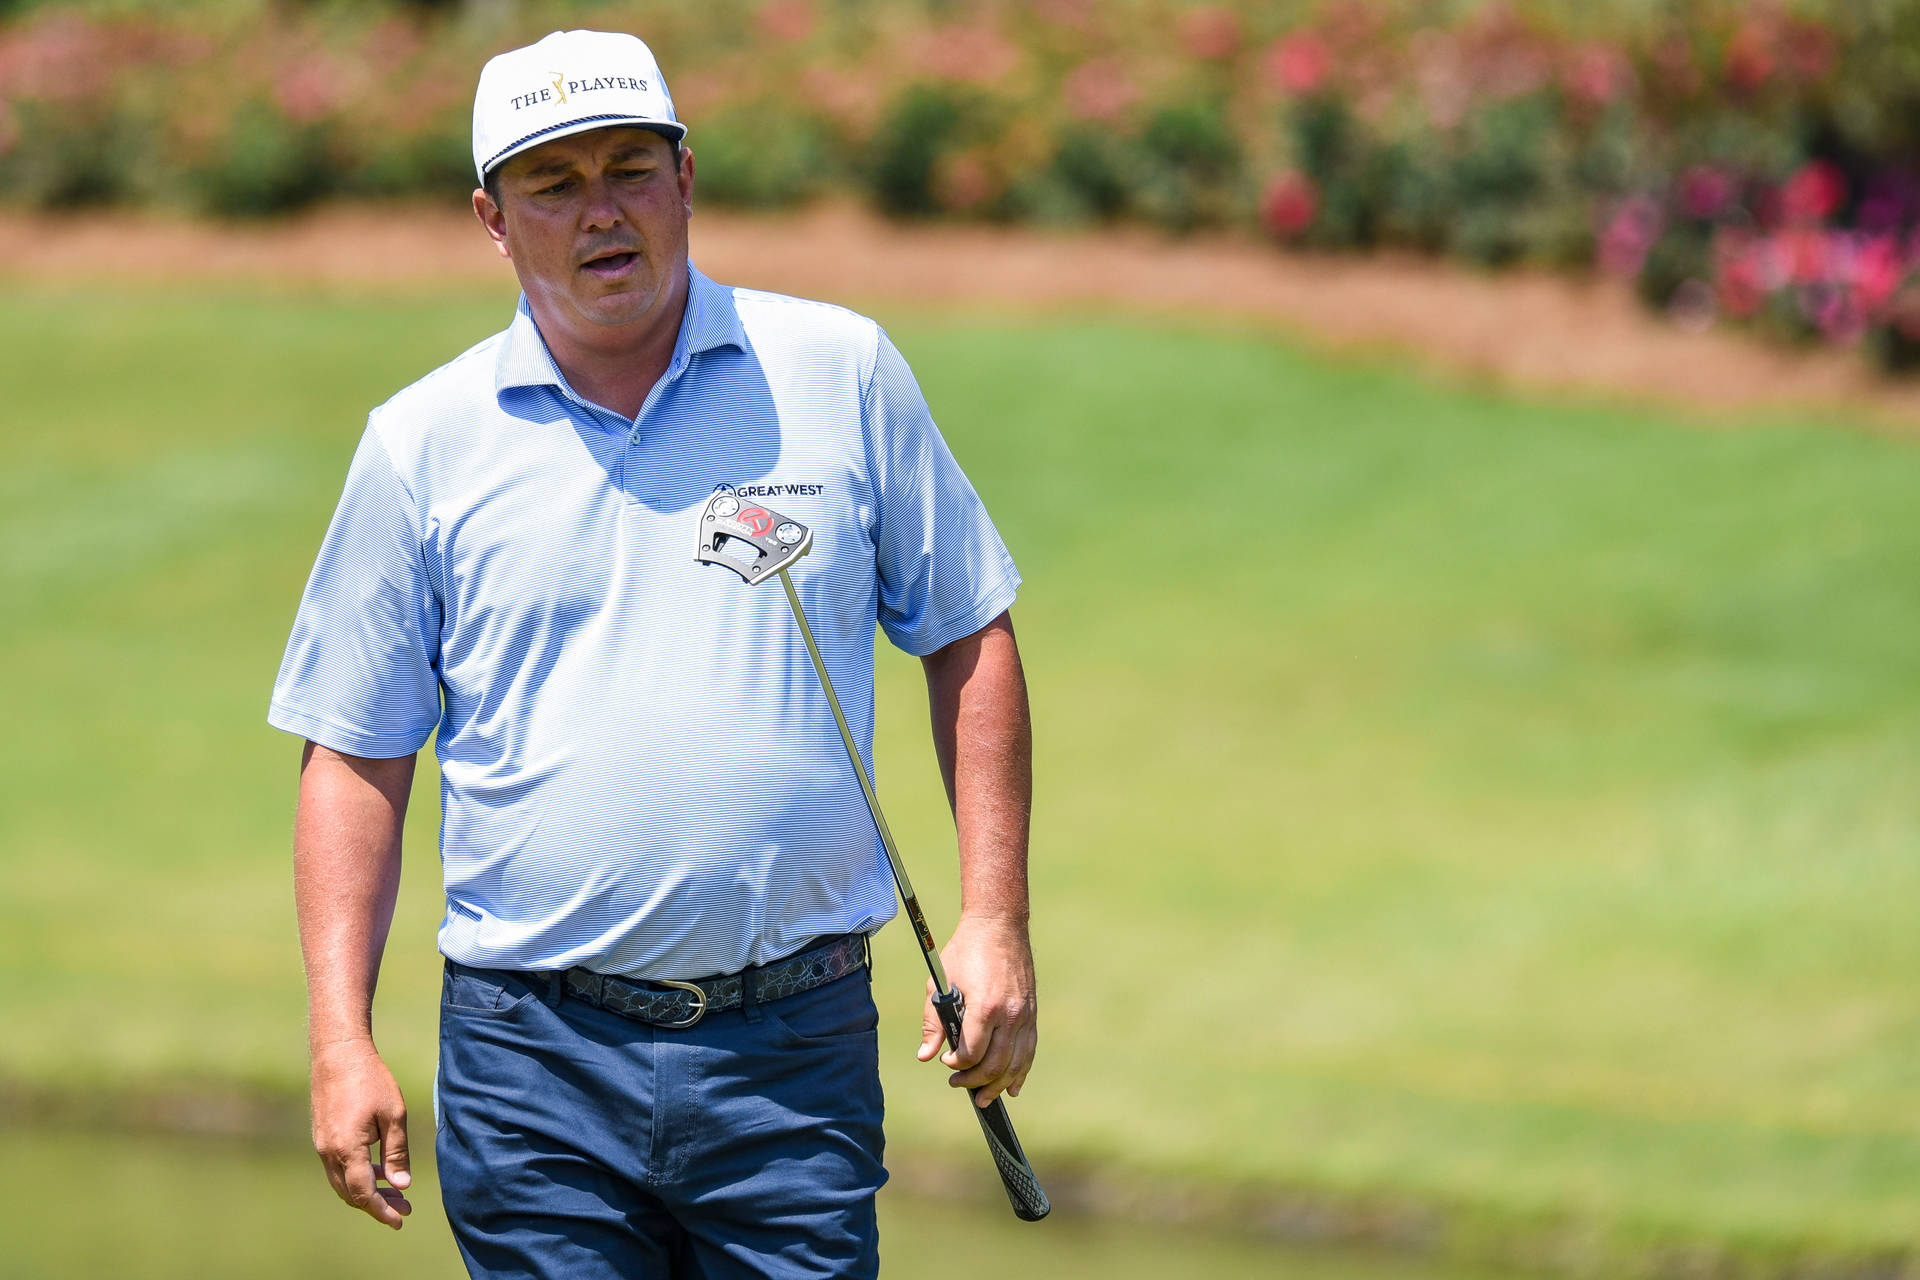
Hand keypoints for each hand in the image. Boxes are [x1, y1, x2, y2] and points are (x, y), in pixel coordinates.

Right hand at [310, 1039, 412, 1228]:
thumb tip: (401, 1185)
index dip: (381, 1210)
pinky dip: (357, 1176)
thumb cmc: (371, 1080)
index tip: (399, 1220)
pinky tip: (378, 1172)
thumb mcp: (394, 1114)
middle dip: (377, 1205)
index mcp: (347, 1148)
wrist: (338, 1054)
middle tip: (404, 1208)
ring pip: (343, 1182)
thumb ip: (397, 1152)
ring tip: (396, 1192)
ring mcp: (322, 1146)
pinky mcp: (322, 1138)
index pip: (363, 1194)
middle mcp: (329, 1152)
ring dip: (367, 1192)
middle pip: (351, 1193)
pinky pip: (338, 1168)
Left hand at [917, 914, 1036, 1106]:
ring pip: (1016, 1064)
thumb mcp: (940, 983)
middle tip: (958, 1085)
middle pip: (995, 1065)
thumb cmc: (965, 952)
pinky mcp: (1032, 1013)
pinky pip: (1029, 1051)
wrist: (999, 926)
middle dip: (975, 1081)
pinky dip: (1021, 1072)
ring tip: (984, 1098)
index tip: (947, 1062)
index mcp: (985, 1007)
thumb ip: (933, 1022)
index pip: (972, 1053)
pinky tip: (1012, 1087)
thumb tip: (926, 1056)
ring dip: (999, 1085)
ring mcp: (1025, 1015)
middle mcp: (1009, 1015)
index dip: (957, 1065)